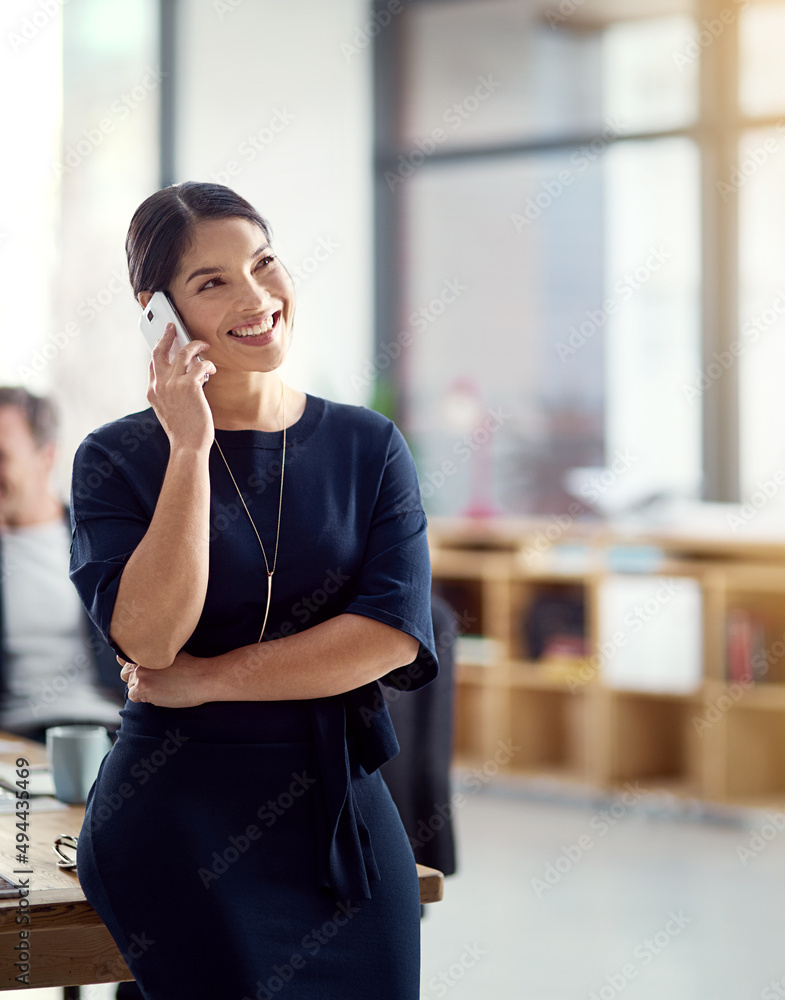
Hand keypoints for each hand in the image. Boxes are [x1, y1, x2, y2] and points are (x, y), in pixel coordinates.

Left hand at [118, 651, 211, 708]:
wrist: (203, 677)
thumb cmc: (193, 666)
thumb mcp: (173, 652)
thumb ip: (157, 653)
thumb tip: (149, 657)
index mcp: (148, 649)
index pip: (125, 657)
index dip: (133, 665)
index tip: (144, 670)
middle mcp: (141, 660)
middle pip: (125, 672)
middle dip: (135, 678)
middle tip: (153, 682)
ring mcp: (141, 674)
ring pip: (130, 684)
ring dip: (140, 688)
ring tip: (158, 688)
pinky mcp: (143, 688)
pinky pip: (133, 695)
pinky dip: (142, 697)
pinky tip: (157, 694)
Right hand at [147, 325, 216, 452]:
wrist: (188, 445)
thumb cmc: (183, 431)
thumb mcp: (168, 410)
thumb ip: (169, 393)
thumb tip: (183, 378)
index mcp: (153, 392)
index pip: (153, 364)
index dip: (159, 351)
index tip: (164, 343)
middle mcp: (160, 385)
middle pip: (160, 351)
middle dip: (166, 336)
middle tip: (173, 327)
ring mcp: (173, 384)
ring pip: (183, 352)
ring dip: (195, 345)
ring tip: (204, 345)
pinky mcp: (189, 386)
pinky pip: (201, 365)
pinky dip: (208, 365)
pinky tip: (212, 370)